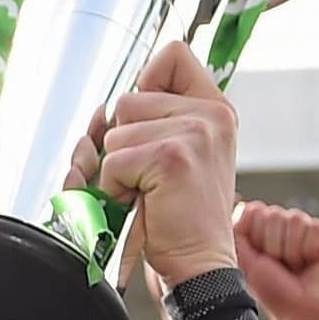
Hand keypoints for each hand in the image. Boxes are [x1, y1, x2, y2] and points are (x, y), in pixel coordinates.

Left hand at [93, 42, 238, 289]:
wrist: (199, 265)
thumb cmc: (182, 218)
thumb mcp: (182, 156)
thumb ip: (159, 120)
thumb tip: (103, 110)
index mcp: (215, 109)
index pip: (174, 55)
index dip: (147, 80)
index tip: (148, 119)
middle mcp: (210, 114)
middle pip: (128, 99)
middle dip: (123, 142)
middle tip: (148, 178)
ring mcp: (193, 132)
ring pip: (116, 131)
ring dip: (118, 169)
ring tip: (147, 193)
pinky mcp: (171, 156)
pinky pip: (113, 160)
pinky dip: (116, 187)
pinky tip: (143, 203)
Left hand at [231, 200, 318, 319]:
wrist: (302, 312)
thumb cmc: (274, 291)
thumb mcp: (246, 261)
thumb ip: (238, 233)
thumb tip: (239, 204)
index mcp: (263, 231)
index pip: (254, 210)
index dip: (256, 234)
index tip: (260, 257)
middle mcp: (283, 227)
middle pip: (273, 213)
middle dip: (274, 244)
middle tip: (280, 265)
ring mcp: (304, 229)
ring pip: (294, 218)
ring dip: (292, 249)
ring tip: (296, 265)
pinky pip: (313, 227)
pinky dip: (309, 250)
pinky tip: (311, 262)